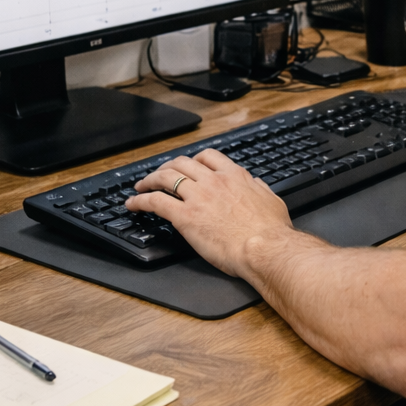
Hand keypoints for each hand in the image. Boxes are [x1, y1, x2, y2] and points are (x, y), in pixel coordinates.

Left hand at [126, 149, 293, 276]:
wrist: (264, 248)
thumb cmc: (271, 232)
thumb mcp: (272, 200)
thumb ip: (259, 189)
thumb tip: (256, 184)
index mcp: (234, 176)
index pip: (207, 157)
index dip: (193, 159)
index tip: (187, 166)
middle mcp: (213, 181)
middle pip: (181, 164)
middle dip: (167, 167)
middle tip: (159, 175)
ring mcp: (197, 197)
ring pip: (165, 178)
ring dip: (149, 180)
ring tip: (140, 186)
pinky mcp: (184, 216)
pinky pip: (155, 202)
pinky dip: (140, 200)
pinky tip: (133, 204)